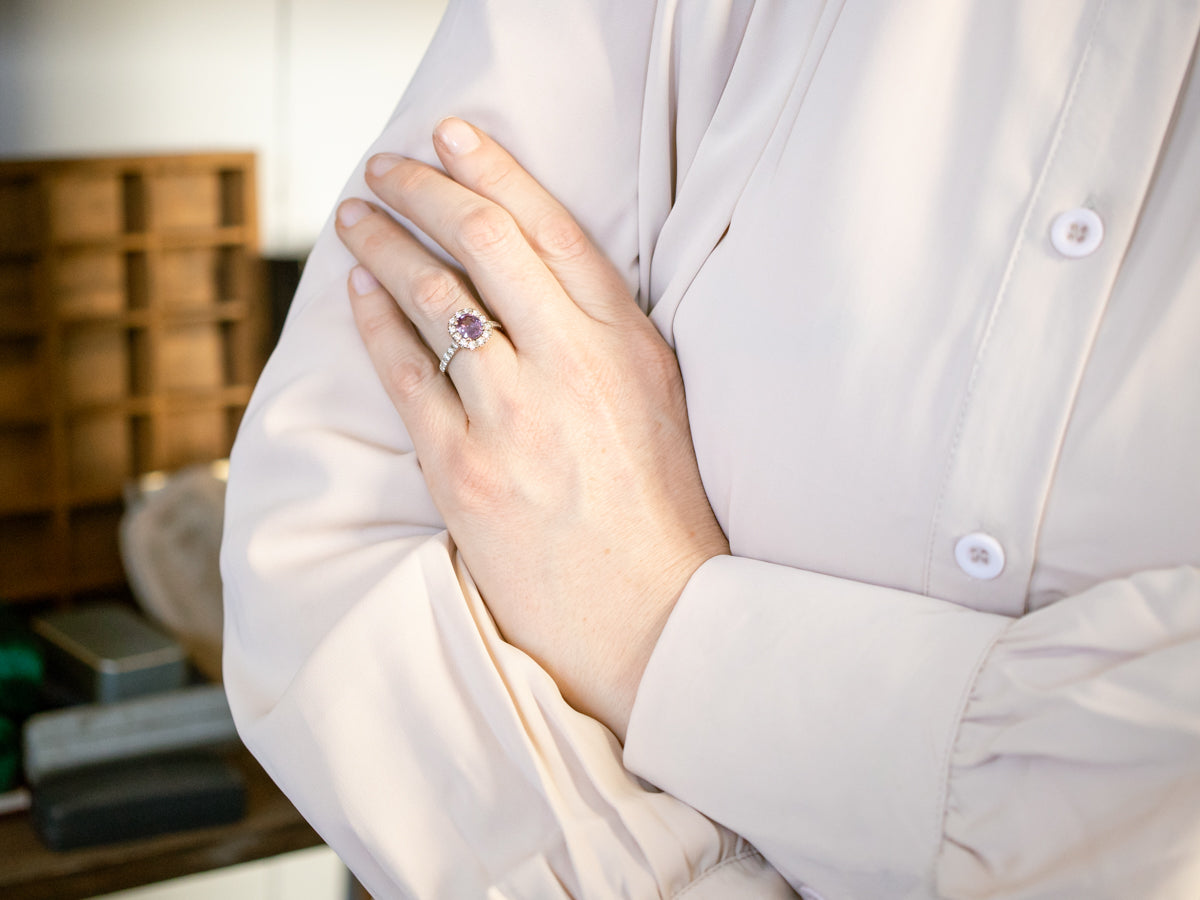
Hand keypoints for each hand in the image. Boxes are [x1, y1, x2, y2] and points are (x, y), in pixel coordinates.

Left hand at [335, 118, 727, 739]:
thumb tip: (541, 277)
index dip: (493, 169)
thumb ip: (607, 333)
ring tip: (356, 217)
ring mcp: (514, 416)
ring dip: (384, 242)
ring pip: (433, 295)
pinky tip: (357, 291)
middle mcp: (572, 365)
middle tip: (386, 165)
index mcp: (627, 343)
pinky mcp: (465, 470)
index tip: (451, 137)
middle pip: (483, 241)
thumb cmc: (658, 514)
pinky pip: (405, 373)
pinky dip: (374, 320)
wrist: (650, 616)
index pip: (551, 227)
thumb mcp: (658, 401)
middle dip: (423, 188)